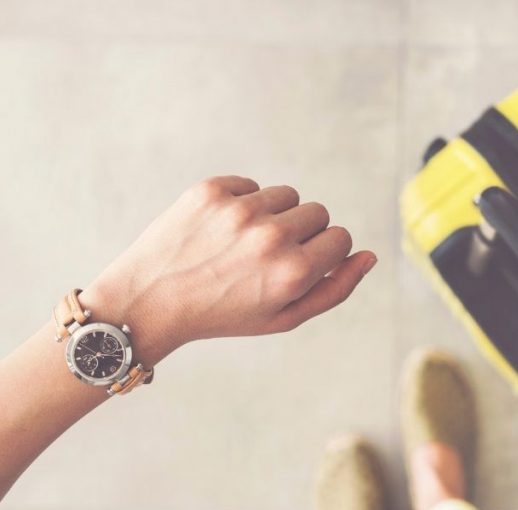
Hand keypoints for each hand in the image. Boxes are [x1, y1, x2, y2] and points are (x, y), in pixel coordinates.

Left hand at [81, 176, 376, 364]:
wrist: (147, 301)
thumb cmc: (222, 314)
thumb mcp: (284, 318)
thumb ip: (335, 289)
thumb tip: (370, 256)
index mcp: (293, 272)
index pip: (341, 238)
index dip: (323, 253)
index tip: (297, 266)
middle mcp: (270, 237)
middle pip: (318, 212)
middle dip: (301, 232)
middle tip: (266, 258)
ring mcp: (239, 210)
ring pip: (287, 194)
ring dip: (274, 214)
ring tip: (242, 243)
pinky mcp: (210, 191)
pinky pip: (250, 185)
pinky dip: (242, 202)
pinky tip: (220, 231)